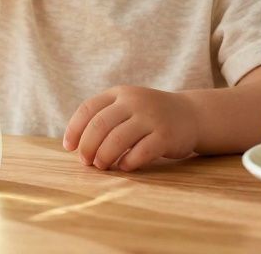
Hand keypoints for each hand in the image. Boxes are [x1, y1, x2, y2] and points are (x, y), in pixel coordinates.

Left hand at [62, 86, 198, 171]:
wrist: (190, 114)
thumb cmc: (149, 116)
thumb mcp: (126, 106)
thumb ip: (104, 117)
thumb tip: (75, 145)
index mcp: (119, 93)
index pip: (88, 108)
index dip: (74, 129)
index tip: (69, 148)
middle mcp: (134, 102)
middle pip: (99, 125)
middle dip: (87, 146)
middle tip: (86, 162)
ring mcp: (151, 117)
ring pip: (117, 139)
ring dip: (104, 156)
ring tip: (102, 166)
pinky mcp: (166, 135)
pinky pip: (141, 152)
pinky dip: (128, 162)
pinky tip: (124, 167)